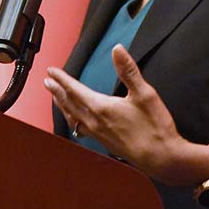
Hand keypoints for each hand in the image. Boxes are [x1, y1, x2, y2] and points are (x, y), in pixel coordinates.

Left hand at [44, 45, 195, 184]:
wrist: (162, 158)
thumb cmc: (155, 127)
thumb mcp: (145, 93)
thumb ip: (128, 70)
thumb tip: (117, 50)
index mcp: (101, 107)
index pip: (75, 90)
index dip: (62, 79)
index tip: (51, 71)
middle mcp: (95, 122)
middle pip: (69, 104)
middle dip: (57, 91)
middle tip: (47, 82)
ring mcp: (98, 134)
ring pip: (73, 118)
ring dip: (62, 106)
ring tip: (55, 99)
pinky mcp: (104, 143)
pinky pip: (81, 129)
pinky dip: (73, 120)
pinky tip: (76, 122)